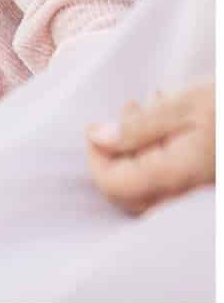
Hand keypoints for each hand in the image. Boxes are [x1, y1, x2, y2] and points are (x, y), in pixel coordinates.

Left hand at [87, 83, 215, 214]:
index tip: (95, 127)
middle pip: (128, 194)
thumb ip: (138, 127)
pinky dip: (161, 159)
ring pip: (150, 192)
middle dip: (117, 154)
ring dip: (139, 154)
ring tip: (151, 109)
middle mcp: (187, 195)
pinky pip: (174, 186)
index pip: (113, 186)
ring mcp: (200, 197)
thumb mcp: (184, 106)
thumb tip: (97, 138)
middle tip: (129, 111)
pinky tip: (172, 125)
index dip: (95, 158)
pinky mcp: (208, 189)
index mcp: (176, 175)